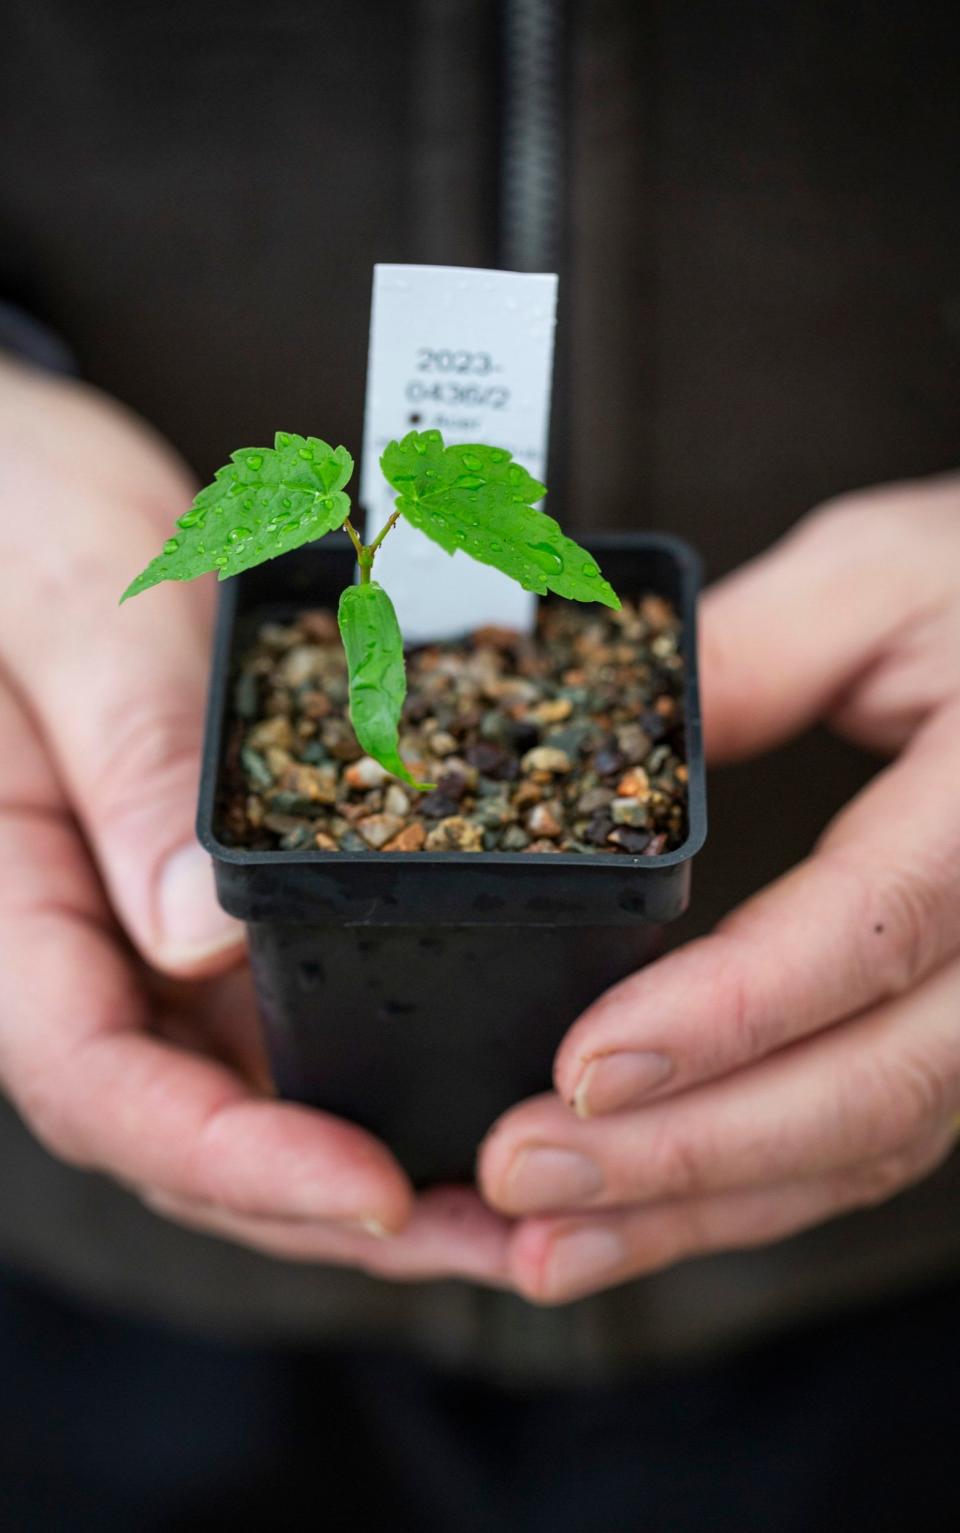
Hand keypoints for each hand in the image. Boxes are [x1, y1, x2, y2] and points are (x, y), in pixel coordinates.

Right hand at [0, 356, 508, 1283]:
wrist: (31, 489)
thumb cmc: (24, 526)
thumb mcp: (74, 614)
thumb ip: (126, 760)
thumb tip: (200, 942)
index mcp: (11, 904)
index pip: (99, 1084)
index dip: (238, 1159)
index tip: (379, 1188)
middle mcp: (86, 948)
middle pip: (194, 1134)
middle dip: (342, 1210)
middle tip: (511, 1237)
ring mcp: (155, 940)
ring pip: (256, 1097)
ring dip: (385, 1164)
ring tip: (534, 1199)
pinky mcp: (221, 910)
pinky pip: (297, 1013)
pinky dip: (390, 1064)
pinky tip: (494, 1073)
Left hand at [478, 477, 959, 1302]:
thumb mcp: (879, 577)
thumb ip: (752, 650)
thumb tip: (608, 727)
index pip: (872, 932)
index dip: (731, 1015)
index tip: (583, 1067)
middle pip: (874, 1088)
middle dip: (687, 1154)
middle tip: (520, 1175)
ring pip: (869, 1146)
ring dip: (701, 1210)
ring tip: (541, 1241)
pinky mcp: (956, 1029)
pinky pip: (868, 1141)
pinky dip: (746, 1193)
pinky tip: (634, 1216)